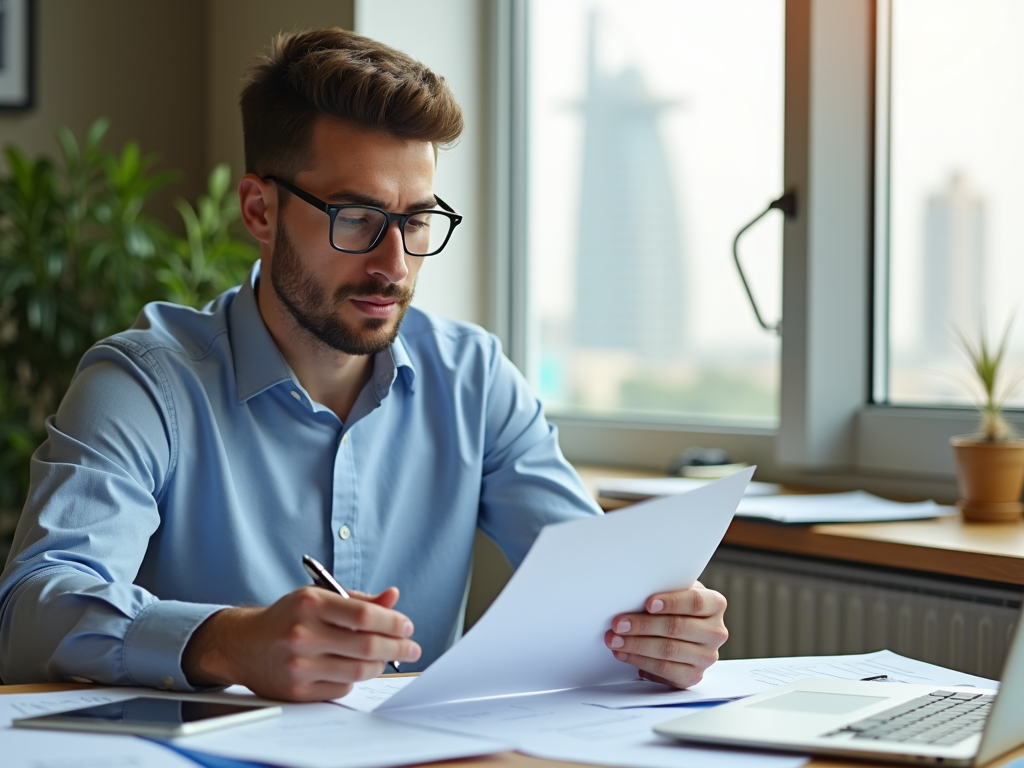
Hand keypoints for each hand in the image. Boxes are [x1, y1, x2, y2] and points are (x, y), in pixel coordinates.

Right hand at [182, 585, 421, 700]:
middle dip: (397, 647)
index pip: (365, 615)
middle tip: (412, 647)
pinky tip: (354, 667)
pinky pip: (343, 687)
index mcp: (311, 604)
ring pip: (359, 670)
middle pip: (367, 646)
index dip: (393, 622)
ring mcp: (299, 666)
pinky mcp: (298, 691)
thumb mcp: (320, 597)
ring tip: (386, 657)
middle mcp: (303, 634)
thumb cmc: (288, 617)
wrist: (243, 644)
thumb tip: (393, 598)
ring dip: (381, 664)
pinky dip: (355, 677)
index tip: (408, 626)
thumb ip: (358, 600)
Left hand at [604, 581, 727, 687]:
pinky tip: (625, 653)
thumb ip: (664, 589)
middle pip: (677, 627)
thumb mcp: (676, 592)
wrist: (682, 631)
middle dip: (643, 625)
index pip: (695, 602)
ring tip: (615, 640)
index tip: (648, 604)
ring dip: (636, 645)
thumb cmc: (676, 607)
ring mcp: (706, 656)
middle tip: (619, 624)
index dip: (671, 602)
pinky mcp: (693, 676)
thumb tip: (634, 592)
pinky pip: (665, 670)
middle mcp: (715, 632)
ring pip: (668, 650)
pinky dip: (640, 661)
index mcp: (715, 604)